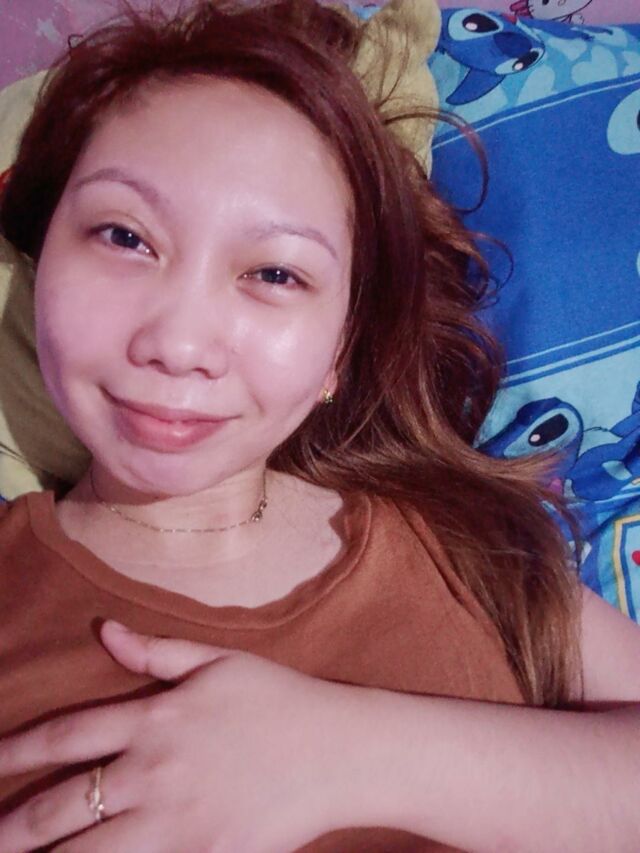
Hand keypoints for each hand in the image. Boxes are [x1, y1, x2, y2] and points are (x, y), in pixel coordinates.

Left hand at [0, 623, 369, 852]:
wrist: (337, 750)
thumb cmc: (278, 699)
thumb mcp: (218, 661)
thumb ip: (155, 652)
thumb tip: (106, 631)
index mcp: (155, 719)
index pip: (66, 736)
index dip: (15, 751)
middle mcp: (153, 772)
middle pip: (62, 805)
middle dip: (13, 826)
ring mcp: (175, 822)